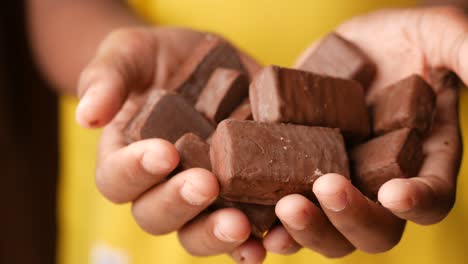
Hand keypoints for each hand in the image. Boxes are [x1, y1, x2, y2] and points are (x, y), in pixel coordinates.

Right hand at [75, 27, 264, 262]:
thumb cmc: (159, 57)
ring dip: (218, 235)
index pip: (117, 179)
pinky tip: (275, 237)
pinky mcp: (240, 193)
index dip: (136, 171)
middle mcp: (161, 185)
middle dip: (180, 204)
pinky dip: (260, 238)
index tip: (164, 152)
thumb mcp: (130, 54)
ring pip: (199, 233)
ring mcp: (202, 195)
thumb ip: (106, 79)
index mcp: (126, 157)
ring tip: (242, 226)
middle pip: (157, 216)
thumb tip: (86, 117)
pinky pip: (246, 227)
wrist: (207, 58)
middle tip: (206, 185)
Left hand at [265, 6, 462, 256]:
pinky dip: (265, 221)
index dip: (419, 203)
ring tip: (283, 207)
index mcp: (421, 159)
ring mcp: (335, 180)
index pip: (432, 197)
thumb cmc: (405, 37)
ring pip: (326, 229)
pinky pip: (281, 208)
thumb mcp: (438, 34)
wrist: (355, 45)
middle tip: (324, 190)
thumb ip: (464, 49)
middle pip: (373, 228)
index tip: (396, 193)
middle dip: (349, 218)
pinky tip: (247, 216)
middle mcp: (378, 182)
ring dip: (305, 228)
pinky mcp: (296, 171)